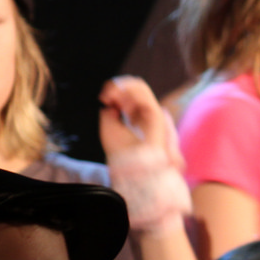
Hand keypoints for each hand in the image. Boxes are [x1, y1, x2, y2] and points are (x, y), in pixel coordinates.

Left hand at [100, 76, 190, 234]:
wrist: (133, 173)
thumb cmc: (122, 157)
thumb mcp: (109, 130)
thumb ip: (110, 113)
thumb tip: (113, 101)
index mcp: (136, 117)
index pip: (130, 95)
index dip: (116, 90)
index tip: (104, 97)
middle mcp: (146, 115)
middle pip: (137, 88)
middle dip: (120, 86)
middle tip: (106, 95)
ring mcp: (152, 116)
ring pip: (141, 88)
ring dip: (124, 88)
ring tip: (112, 98)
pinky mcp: (156, 119)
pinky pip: (146, 98)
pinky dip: (131, 95)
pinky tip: (121, 103)